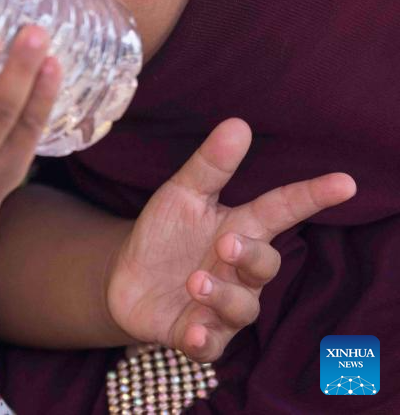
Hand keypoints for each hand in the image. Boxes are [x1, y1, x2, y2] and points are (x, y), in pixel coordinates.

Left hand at [106, 118, 355, 361]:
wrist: (124, 276)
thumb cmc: (165, 232)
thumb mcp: (182, 193)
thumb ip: (210, 164)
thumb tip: (238, 123)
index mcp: (240, 228)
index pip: (283, 210)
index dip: (313, 196)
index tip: (345, 182)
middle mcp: (239, 271)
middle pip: (266, 264)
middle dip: (252, 256)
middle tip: (225, 244)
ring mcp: (222, 307)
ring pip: (243, 309)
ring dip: (221, 296)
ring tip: (194, 281)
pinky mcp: (197, 336)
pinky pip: (211, 346)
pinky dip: (203, 341)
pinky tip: (191, 332)